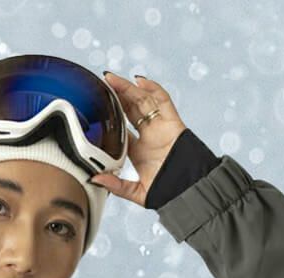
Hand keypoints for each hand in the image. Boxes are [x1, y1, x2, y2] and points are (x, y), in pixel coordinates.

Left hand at [90, 72, 188, 207]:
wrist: (189, 191)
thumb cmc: (166, 194)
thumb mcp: (136, 192)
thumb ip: (116, 186)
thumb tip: (94, 179)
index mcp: (139, 150)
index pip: (121, 127)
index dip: (110, 115)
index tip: (96, 106)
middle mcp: (149, 135)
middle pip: (131, 109)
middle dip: (117, 96)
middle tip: (101, 83)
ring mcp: (161, 127)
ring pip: (143, 101)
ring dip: (128, 88)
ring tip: (112, 79)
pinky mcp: (173, 121)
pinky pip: (163, 100)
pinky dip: (153, 88)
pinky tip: (139, 81)